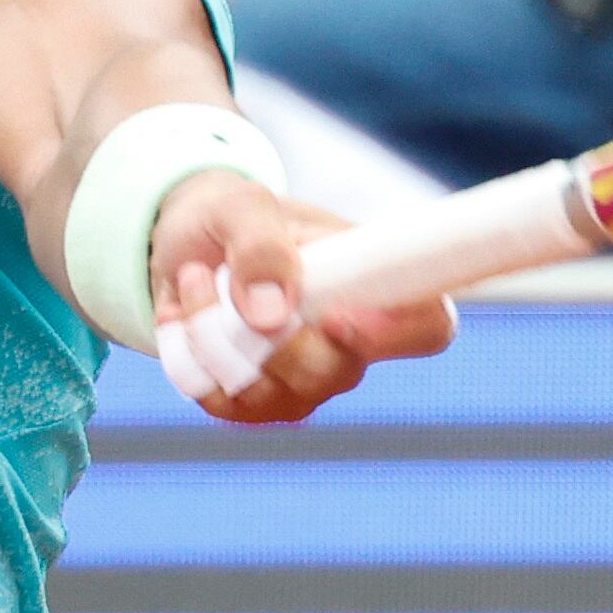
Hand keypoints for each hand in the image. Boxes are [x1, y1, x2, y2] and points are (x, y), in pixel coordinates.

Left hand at [147, 175, 455, 422]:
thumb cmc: (231, 217)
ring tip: (193, 276)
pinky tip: (183, 318)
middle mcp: (353, 345)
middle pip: (336, 372)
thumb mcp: (239, 205)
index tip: (336, 313)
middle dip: (263, 331)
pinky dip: (187, 355)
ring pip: (268, 391)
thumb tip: (271, 314)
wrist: (185, 244)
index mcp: (375, 284)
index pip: (429, 326)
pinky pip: (222, 403)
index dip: (400, 332)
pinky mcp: (258, 407)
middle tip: (212, 271)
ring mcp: (308, 383)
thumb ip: (260, 245)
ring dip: (210, 332)